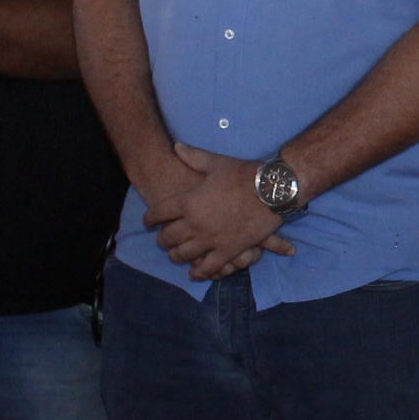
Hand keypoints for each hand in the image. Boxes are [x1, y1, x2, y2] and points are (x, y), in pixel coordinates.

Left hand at [144, 144, 296, 280]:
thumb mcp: (215, 163)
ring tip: (175, 255)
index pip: (159, 213)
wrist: (271, 190)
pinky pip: (209, 267)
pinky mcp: (228, 251)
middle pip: (168, 237)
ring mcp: (211, 240)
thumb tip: (176, 146)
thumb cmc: (242, 174)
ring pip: (184, 254)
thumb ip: (193, 156)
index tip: (148, 221)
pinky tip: (195, 273)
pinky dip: (200, 272)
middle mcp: (195, 224)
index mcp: (188, 202)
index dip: (150, 218)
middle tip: (161, 239)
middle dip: (162, 239)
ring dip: (177, 255)